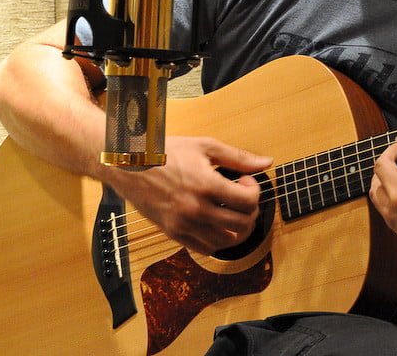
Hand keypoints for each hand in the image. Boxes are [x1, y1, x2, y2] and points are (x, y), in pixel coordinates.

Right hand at [103, 136, 272, 255]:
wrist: (129, 165)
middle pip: (242, 224)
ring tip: (232, 210)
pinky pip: (206, 249)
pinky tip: (217, 222)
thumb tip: (267, 163)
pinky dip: (219, 240)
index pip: (248, 201)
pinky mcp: (173, 234)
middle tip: (243, 197)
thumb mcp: (205, 146)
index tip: (245, 181)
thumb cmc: (167, 152)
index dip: (255, 191)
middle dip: (251, 211)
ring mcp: (184, 225)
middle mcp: (196, 209)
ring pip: (227, 241)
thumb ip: (239, 157)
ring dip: (237, 227)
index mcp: (206, 185)